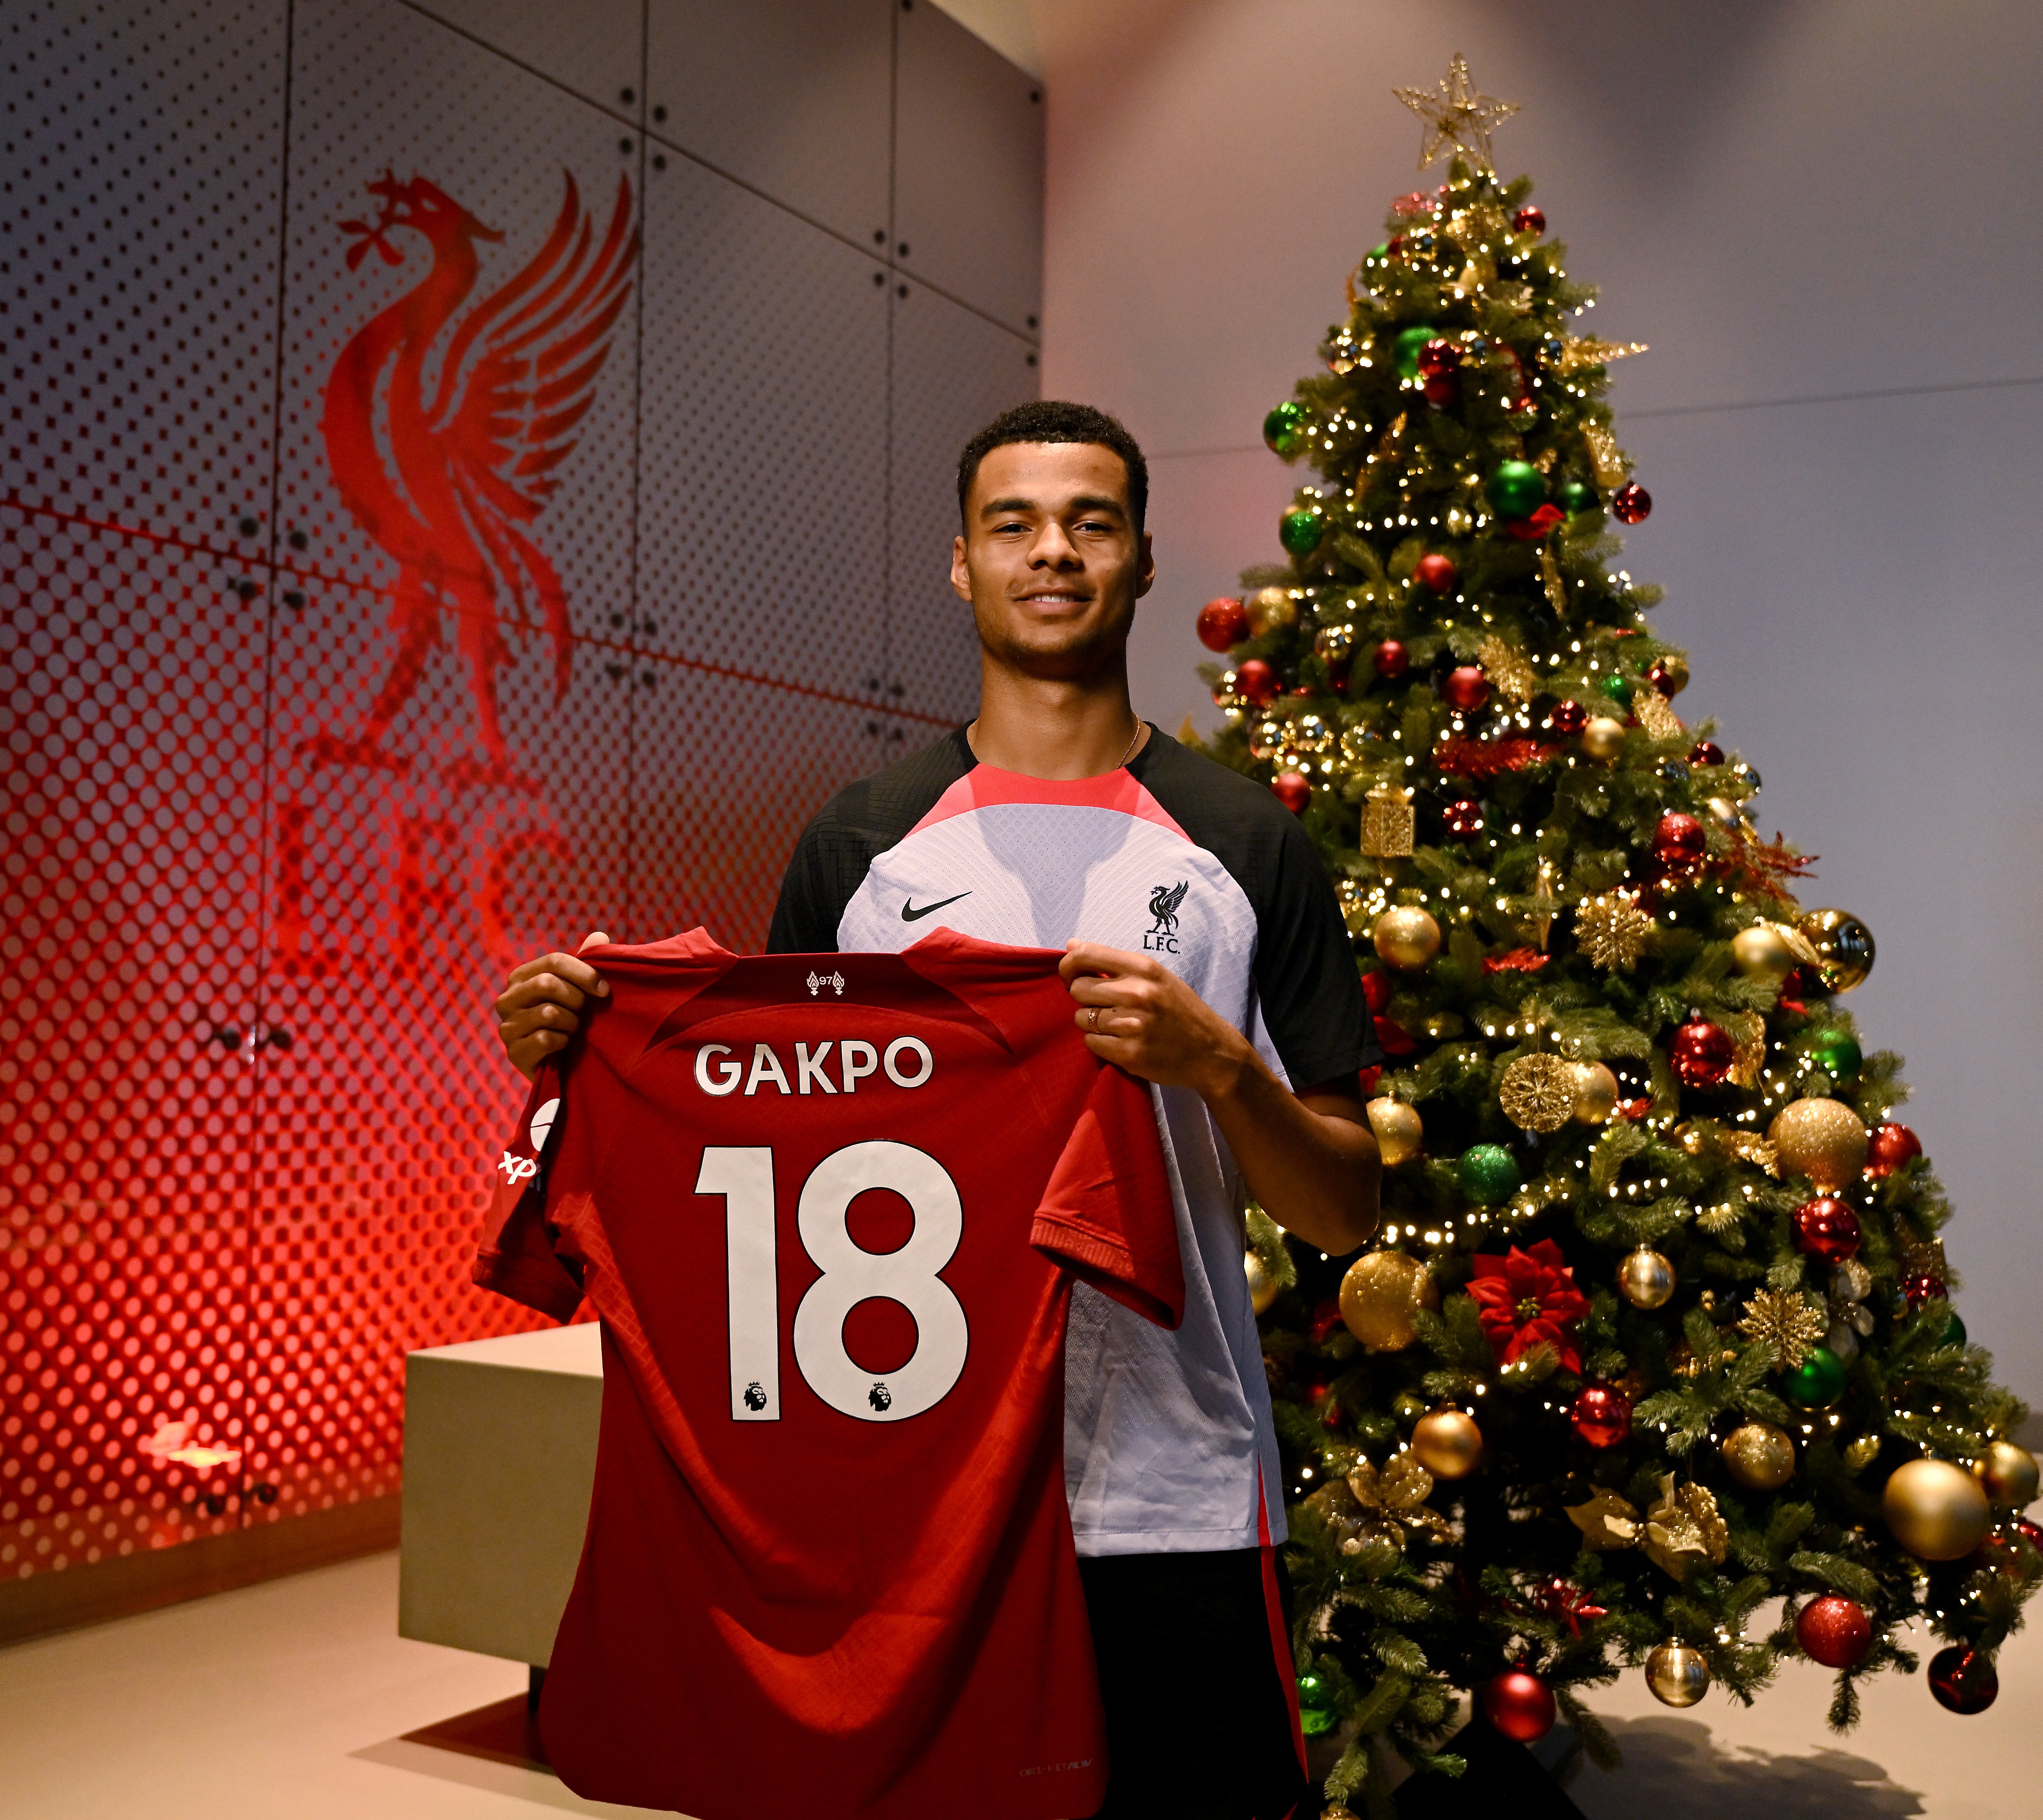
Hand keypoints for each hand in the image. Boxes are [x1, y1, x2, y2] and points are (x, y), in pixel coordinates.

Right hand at [494, 932, 610, 1080]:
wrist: (564, 1065)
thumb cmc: (572, 1019)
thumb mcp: (581, 990)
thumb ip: (588, 962)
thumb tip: (599, 935)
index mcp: (521, 977)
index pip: (553, 961)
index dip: (584, 973)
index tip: (604, 990)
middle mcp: (507, 999)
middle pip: (548, 983)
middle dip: (576, 1000)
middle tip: (583, 1012)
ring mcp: (506, 1027)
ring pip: (549, 1013)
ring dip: (571, 1023)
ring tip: (571, 1029)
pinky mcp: (513, 1053)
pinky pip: (544, 1039)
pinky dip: (562, 1042)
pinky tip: (563, 1045)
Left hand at [1060, 941, 1379, 1255]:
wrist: (1212, 1052)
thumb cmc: (1180, 1010)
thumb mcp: (1157, 977)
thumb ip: (1114, 962)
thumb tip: (1071, 946)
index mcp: (1144, 968)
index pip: (1085, 956)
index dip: (1068, 964)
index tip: (1069, 973)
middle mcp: (1138, 994)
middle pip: (1078, 989)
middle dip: (1083, 997)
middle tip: (1102, 1004)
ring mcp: (1133, 1025)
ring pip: (1082, 1019)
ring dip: (1092, 1022)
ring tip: (1118, 1024)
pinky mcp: (1129, 1054)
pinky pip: (1092, 1044)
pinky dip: (1100, 1043)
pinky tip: (1122, 1041)